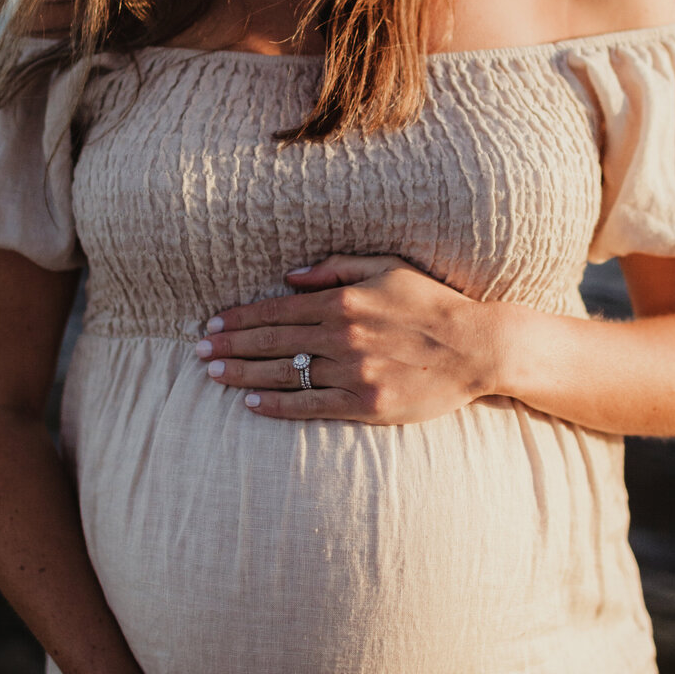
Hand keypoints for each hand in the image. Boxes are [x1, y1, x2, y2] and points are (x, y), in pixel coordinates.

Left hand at [196, 254, 500, 423]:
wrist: (475, 347)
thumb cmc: (431, 302)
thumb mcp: (386, 268)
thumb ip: (335, 267)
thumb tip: (289, 277)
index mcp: (343, 301)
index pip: (276, 309)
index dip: (240, 318)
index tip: (213, 324)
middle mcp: (341, 336)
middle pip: (271, 341)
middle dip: (230, 346)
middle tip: (198, 351)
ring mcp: (351, 373)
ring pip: (283, 374)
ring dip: (243, 375)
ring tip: (214, 374)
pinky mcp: (364, 404)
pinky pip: (309, 406)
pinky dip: (276, 405)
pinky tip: (251, 404)